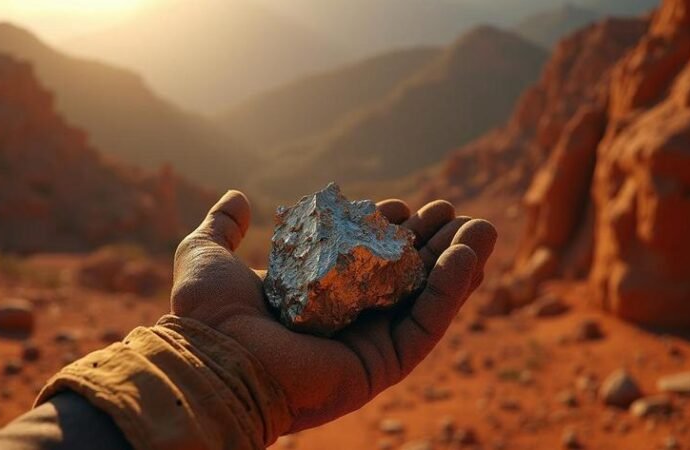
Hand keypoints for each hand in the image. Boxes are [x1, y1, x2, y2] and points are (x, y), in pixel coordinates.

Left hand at [171, 191, 496, 432]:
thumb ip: (222, 228)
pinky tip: (469, 255)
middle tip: (452, 211)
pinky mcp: (383, 366)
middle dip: (431, 243)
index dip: (387, 230)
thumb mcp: (208, 255)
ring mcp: (367, 345)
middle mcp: (346, 322)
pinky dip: (452, 291)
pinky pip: (427, 326)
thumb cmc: (207, 313)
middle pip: (403, 279)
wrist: (213, 357)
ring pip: (425, 301)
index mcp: (315, 298)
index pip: (365, 260)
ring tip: (482, 227)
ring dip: (457, 264)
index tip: (399, 205)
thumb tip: (237, 197)